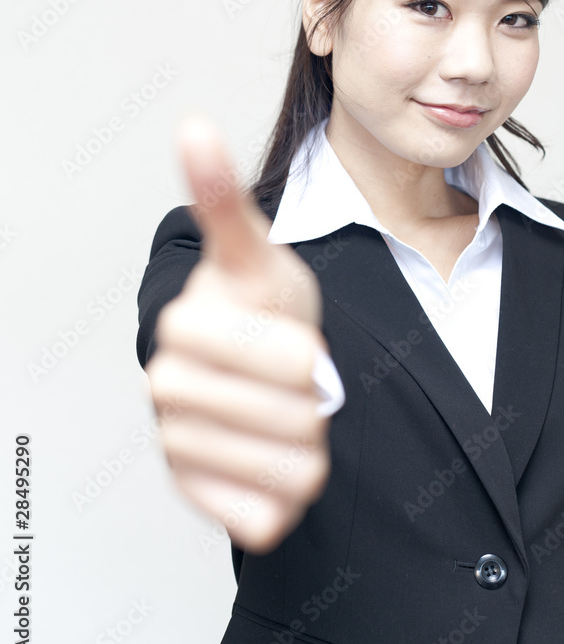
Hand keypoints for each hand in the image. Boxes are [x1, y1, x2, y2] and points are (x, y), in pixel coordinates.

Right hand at [145, 116, 330, 553]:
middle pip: (295, 416)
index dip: (311, 350)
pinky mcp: (199, 499)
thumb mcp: (258, 249)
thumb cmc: (263, 305)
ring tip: (292, 418)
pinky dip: (290, 495)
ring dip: (311, 443)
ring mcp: (178, 448)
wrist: (260, 372)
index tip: (297, 339)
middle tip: (301, 382)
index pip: (293, 360)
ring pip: (292, 469)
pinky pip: (269, 517)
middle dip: (316, 399)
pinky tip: (277, 461)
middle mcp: (167, 390)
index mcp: (184, 327)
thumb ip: (224, 195)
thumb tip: (194, 126)